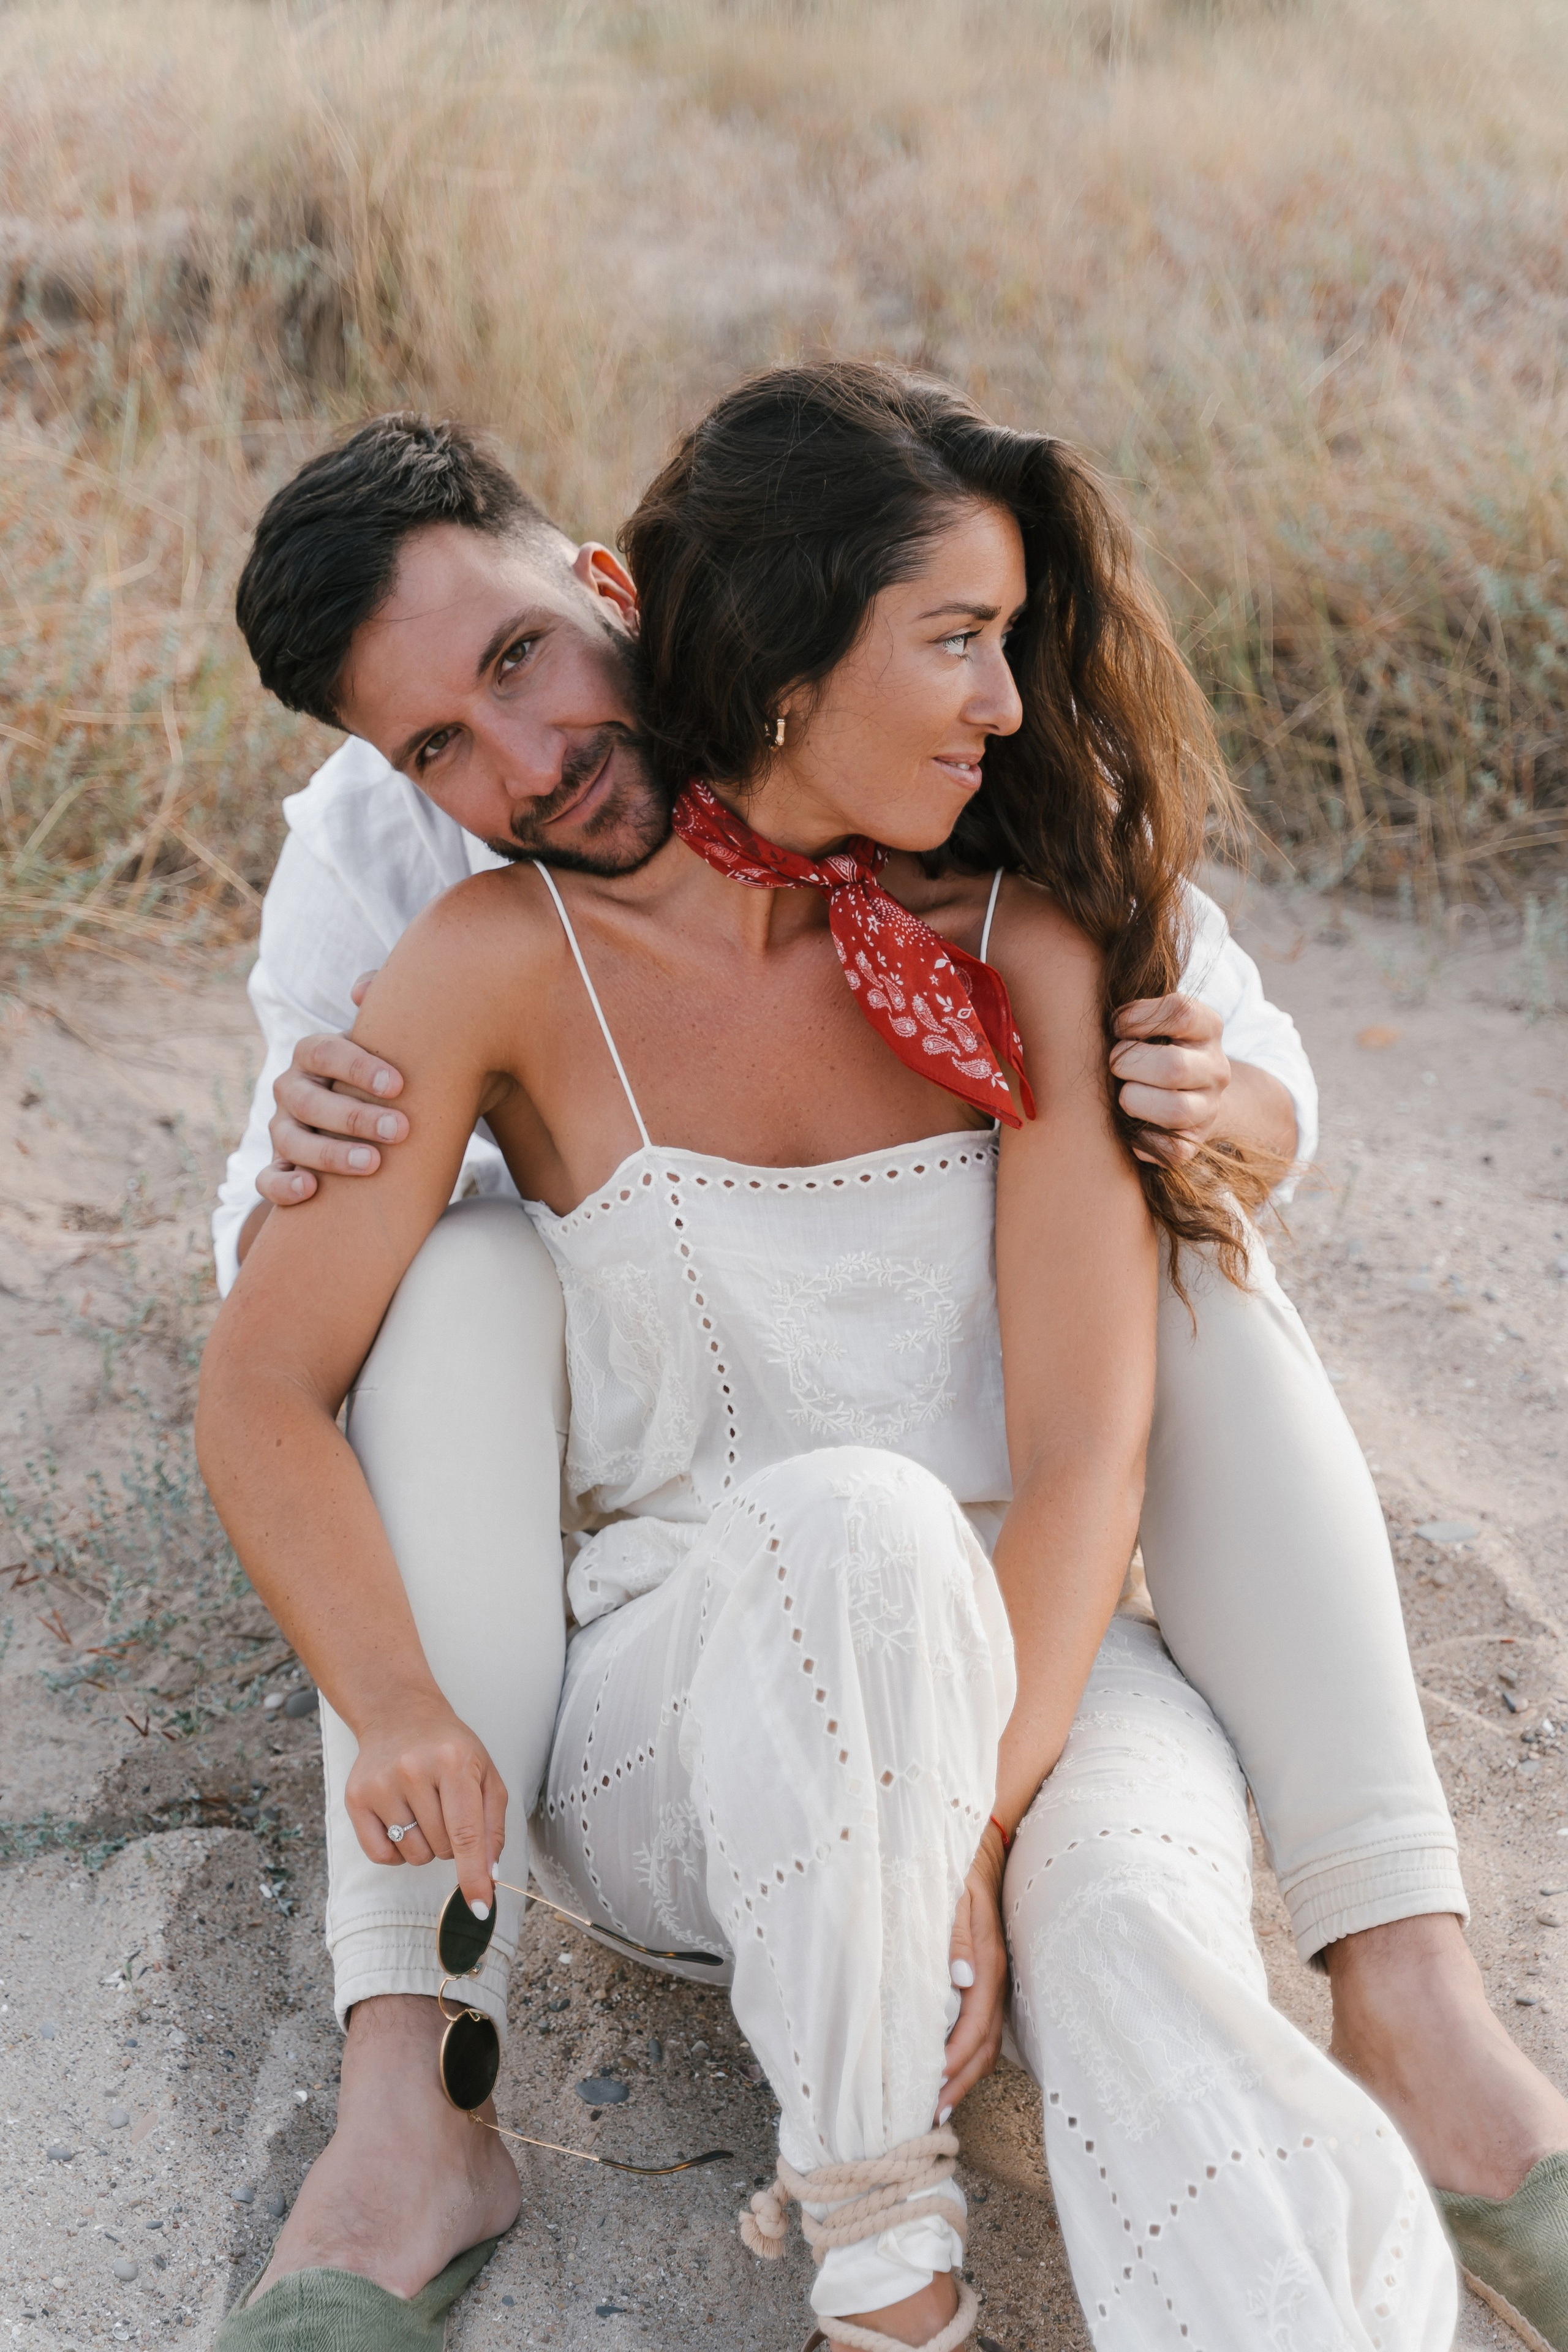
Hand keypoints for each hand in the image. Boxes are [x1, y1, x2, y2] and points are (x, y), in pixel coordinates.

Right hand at [258, 972, 407, 1205]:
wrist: (383, 1120)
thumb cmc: (391, 1077)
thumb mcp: (394, 1040)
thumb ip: (384, 1004)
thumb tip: (361, 990)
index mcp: (314, 1054)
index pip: (323, 1052)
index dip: (357, 1067)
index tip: (399, 1086)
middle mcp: (292, 1089)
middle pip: (307, 1100)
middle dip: (354, 1116)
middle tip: (400, 1129)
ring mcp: (282, 1129)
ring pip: (289, 1140)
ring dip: (329, 1153)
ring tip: (372, 1163)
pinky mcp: (282, 1167)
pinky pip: (269, 1180)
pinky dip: (283, 1186)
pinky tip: (310, 1190)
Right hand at [344, 1692, 507, 1916]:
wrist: (399, 1714)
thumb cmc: (449, 1749)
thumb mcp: (485, 1774)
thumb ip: (493, 1825)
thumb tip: (489, 1876)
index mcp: (454, 1762)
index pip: (466, 1833)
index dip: (474, 1876)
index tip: (481, 1908)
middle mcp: (414, 1771)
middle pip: (442, 1849)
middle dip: (452, 1843)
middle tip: (446, 1807)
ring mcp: (381, 1785)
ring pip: (414, 1856)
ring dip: (426, 1846)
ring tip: (424, 1809)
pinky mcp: (355, 1798)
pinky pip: (382, 1855)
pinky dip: (398, 1851)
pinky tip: (402, 1820)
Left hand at [937, 1825, 1007, 2119]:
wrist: (984, 1842)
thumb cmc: (957, 1867)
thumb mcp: (953, 1894)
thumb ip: (955, 1936)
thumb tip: (962, 1982)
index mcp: (988, 1963)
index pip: (975, 2027)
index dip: (954, 2061)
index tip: (931, 2090)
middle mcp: (995, 1976)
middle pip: (984, 2045)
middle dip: (959, 2083)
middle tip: (930, 2117)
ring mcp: (995, 1976)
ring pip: (986, 2039)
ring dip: (964, 2074)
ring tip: (938, 2105)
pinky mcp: (987, 1974)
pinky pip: (981, 2023)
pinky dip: (965, 2051)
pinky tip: (947, 2065)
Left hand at [1110, 993, 1228, 1166]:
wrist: (1193, 1089)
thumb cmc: (1155, 1045)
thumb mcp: (1155, 1020)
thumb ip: (1135, 1015)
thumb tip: (1108, 1027)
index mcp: (1208, 1027)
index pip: (1181, 1013)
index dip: (1138, 1018)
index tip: (1117, 1027)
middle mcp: (1215, 1068)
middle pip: (1174, 1067)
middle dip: (1129, 1066)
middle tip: (1114, 1065)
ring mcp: (1209, 1107)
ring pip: (1177, 1110)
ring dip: (1135, 1102)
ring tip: (1123, 1095)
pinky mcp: (1196, 1141)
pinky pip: (1173, 1150)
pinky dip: (1144, 1142)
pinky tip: (1133, 1127)